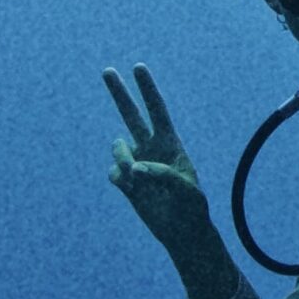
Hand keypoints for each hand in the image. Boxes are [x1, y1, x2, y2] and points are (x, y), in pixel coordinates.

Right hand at [103, 64, 211, 246]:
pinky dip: (121, 180)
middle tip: (107, 70)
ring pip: (118, 148)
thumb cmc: (191, 207)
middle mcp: (150, 148)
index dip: (148, 89)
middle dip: (119, 93)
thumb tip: (135, 167)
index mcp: (170, 143)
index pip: (157, 110)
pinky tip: (134, 190)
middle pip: (131, 115)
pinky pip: (114, 173)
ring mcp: (136, 163)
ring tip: (138, 178)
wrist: (181, 231)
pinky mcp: (125, 181)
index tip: (139, 67)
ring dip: (124, 160)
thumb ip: (163, 173)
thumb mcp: (187, 189)